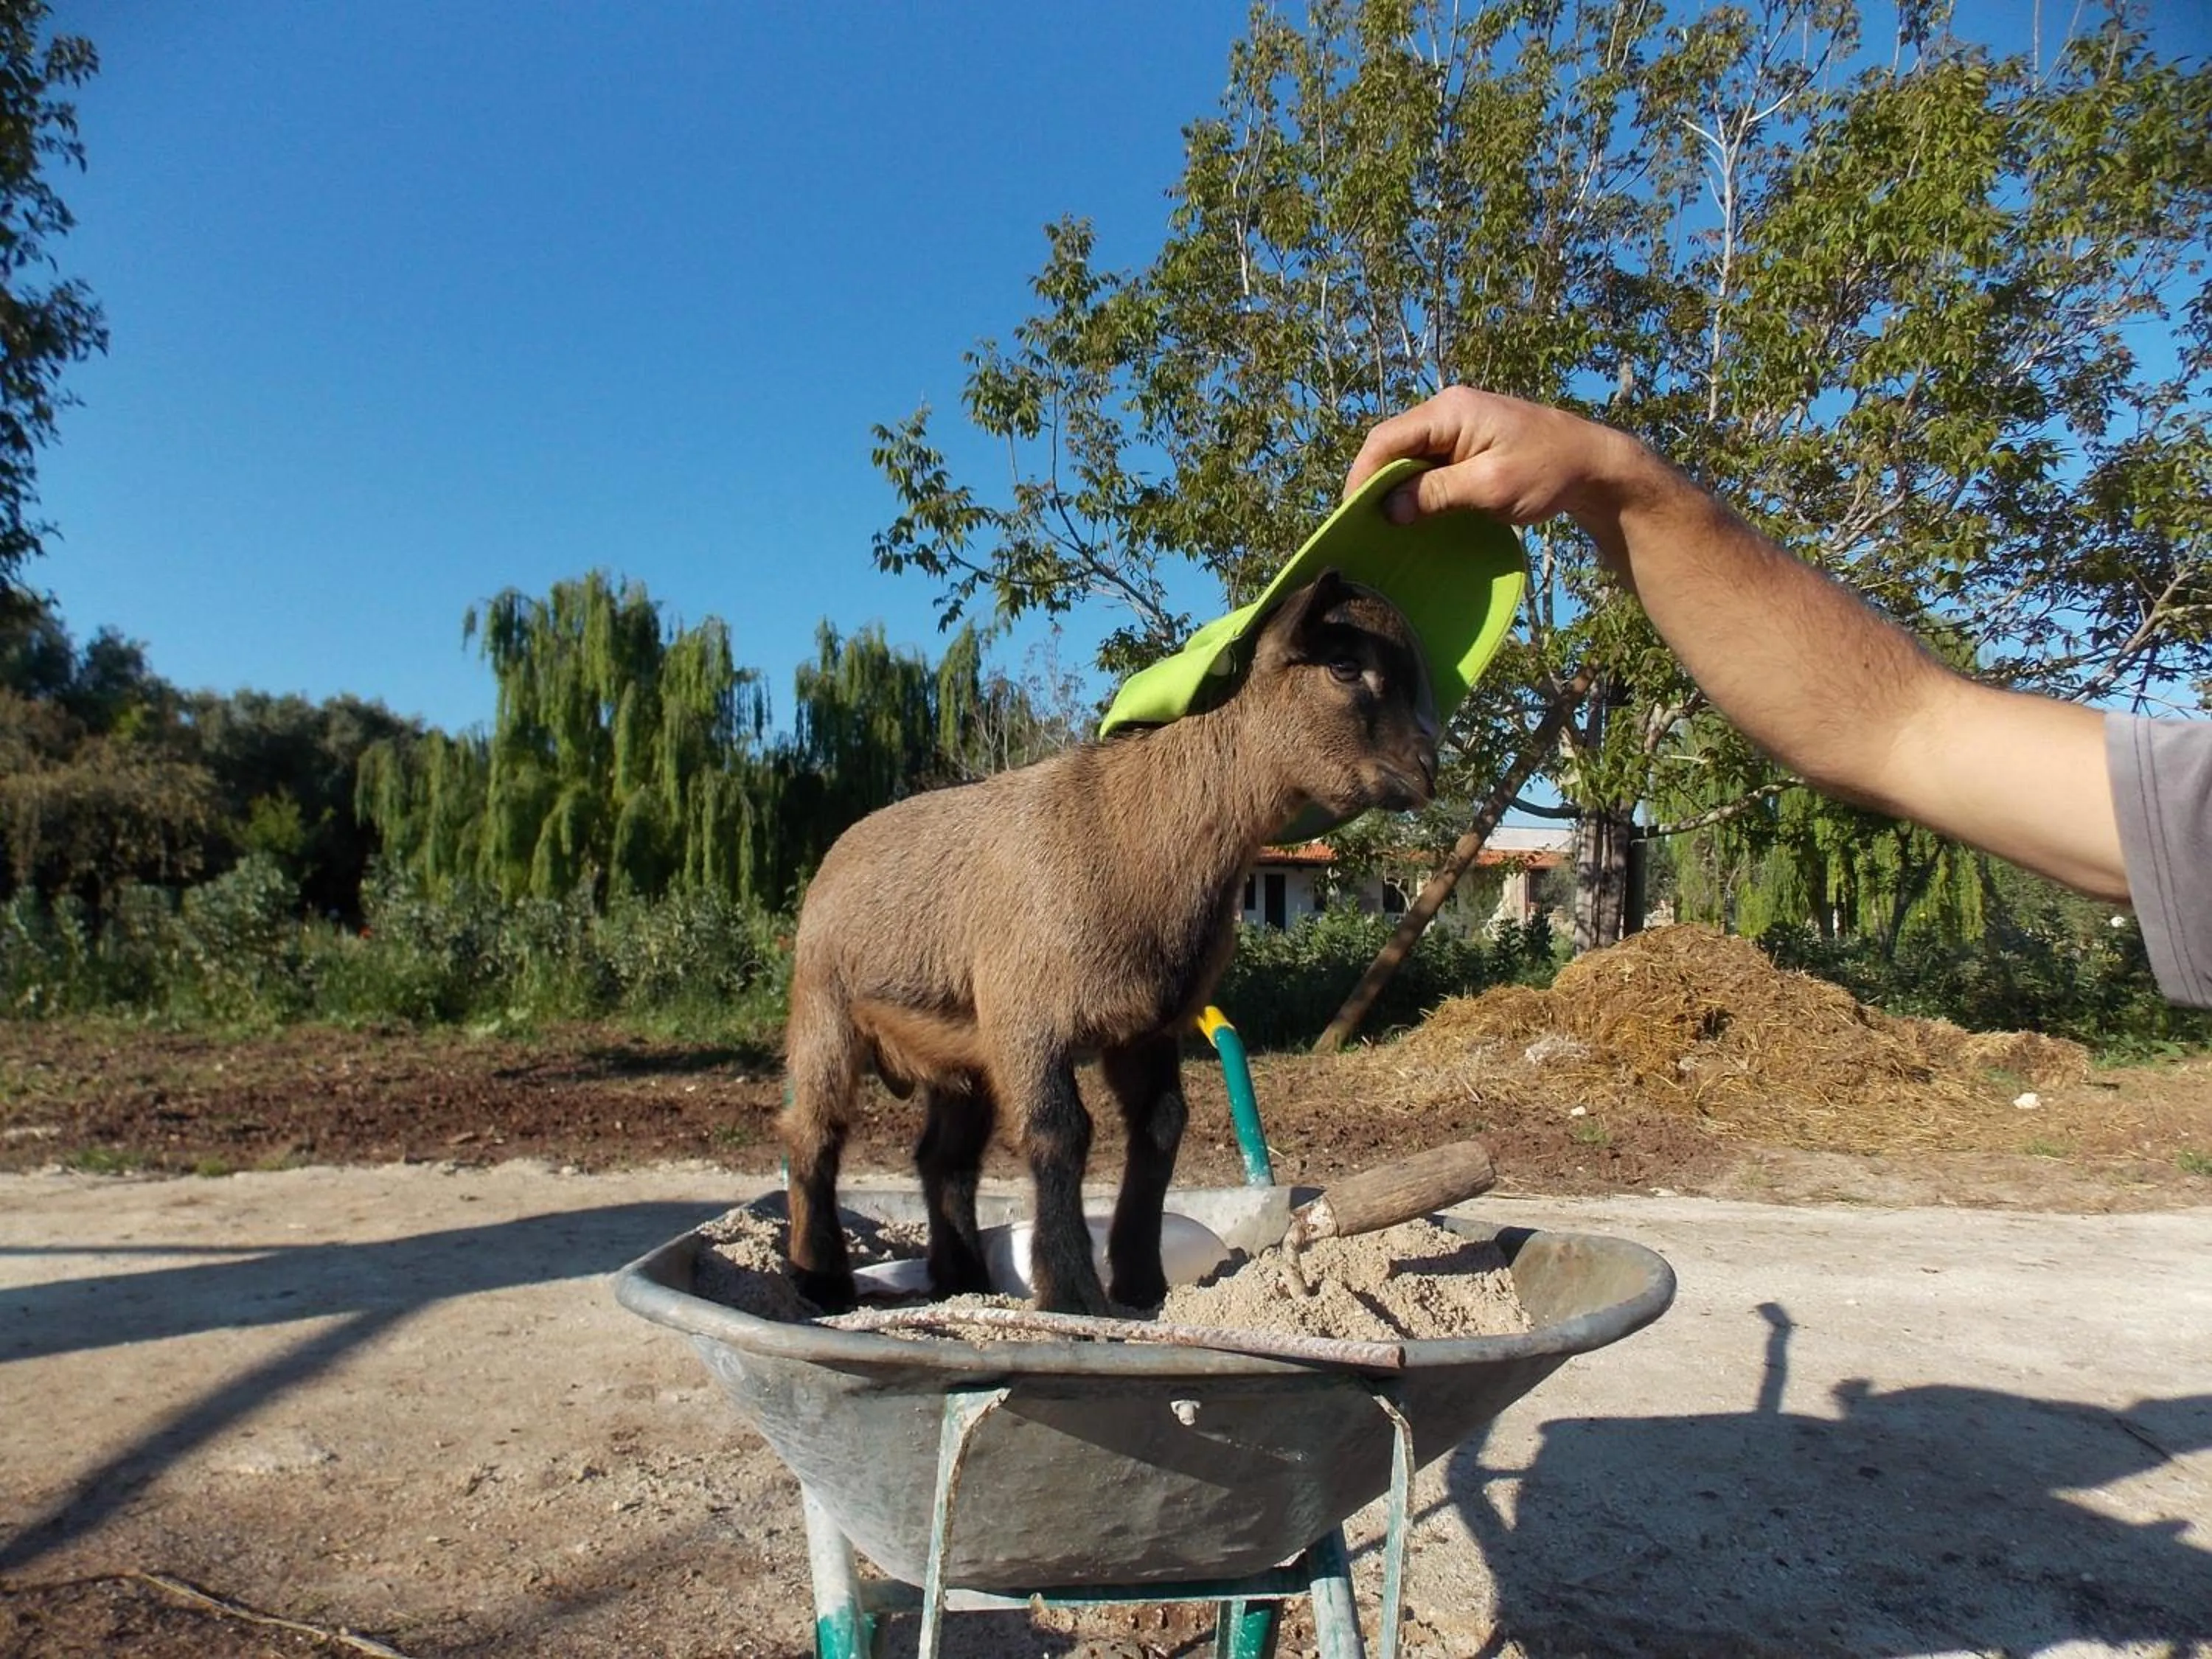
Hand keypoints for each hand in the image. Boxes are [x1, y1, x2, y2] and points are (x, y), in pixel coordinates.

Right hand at [1345, 387, 1656, 555]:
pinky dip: (1418, 486)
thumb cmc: (1547, 472)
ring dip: (1397, 488)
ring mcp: (1458, 424)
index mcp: (1450, 411)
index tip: (1353, 515)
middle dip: (1376, 484)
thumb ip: (1437, 493)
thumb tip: (1388, 508)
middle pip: (1393, 445)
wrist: (1594, 465)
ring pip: (1409, 455)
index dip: (1363, 477)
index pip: (1386, 439)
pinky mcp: (1468, 441)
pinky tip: (1415, 512)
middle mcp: (1448, 410)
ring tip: (1385, 523)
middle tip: (1366, 525)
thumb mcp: (1490, 486)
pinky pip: (1429, 461)